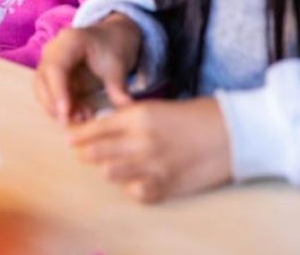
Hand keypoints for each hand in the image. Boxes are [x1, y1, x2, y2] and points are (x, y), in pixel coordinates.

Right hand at [34, 14, 142, 124]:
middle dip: (54, 103)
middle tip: (73, 122)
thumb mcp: (119, 65)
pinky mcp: (52, 75)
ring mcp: (50, 62)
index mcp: (70, 41)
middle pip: (43, 79)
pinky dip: (61, 107)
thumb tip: (128, 107)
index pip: (56, 67)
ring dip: (56, 107)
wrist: (113, 38)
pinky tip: (79, 116)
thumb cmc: (114, 47)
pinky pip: (49, 94)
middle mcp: (54, 50)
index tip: (66, 112)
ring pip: (42, 89)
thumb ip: (119, 87)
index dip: (58, 91)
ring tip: (81, 119)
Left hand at [67, 97, 231, 202]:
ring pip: (110, 173)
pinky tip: (135, 179)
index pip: (95, 129)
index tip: (69, 138)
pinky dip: (131, 186)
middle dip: (86, 153)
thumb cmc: (193, 116)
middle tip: (84, 152)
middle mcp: (141, 142)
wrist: (230, 133)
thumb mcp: (156, 107)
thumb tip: (101, 126)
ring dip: (108, 168)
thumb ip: (128, 118)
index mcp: (138, 117)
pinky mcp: (166, 185)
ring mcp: (153, 166)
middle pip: (96, 153)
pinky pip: (134, 192)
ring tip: (112, 164)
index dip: (78, 135)